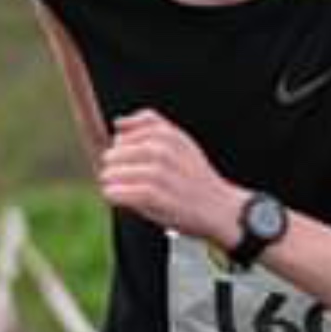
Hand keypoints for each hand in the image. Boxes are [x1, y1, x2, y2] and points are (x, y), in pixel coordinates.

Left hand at [99, 109, 245, 245]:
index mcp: (169, 135)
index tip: (130, 160)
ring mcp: (159, 174)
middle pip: (116, 151)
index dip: (122, 146)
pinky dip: (114, 195)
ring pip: (115, 171)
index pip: (125, 131)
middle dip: (113, 163)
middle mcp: (163, 151)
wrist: (220, 209)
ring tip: (117, 186)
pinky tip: (117, 196)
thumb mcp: (181, 141)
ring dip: (110, 180)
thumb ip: (152, 126)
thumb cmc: (196, 179)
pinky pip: (120, 192)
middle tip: (120, 175)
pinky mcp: (155, 196)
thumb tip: (118, 122)